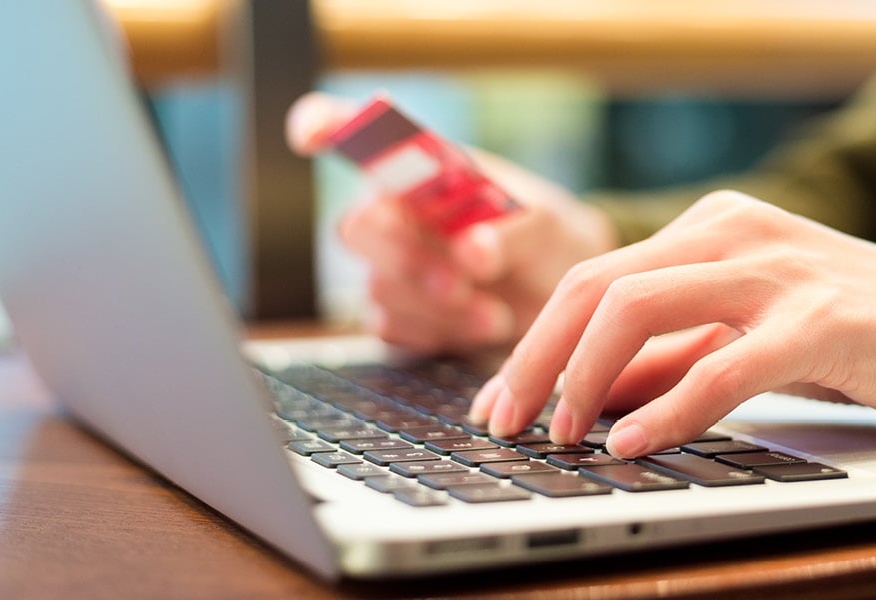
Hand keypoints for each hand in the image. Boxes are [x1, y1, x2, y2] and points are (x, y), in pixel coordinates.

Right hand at [285, 93, 617, 354]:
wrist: (563, 294)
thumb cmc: (547, 238)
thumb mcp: (546, 222)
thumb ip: (510, 232)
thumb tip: (472, 252)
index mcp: (421, 168)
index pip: (359, 134)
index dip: (326, 125)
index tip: (312, 133)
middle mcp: (395, 212)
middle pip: (358, 228)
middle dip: (409, 259)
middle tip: (462, 281)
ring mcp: (391, 265)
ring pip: (379, 286)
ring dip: (438, 305)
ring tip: (494, 310)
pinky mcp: (399, 316)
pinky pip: (391, 328)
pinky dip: (439, 331)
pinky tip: (481, 322)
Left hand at [471, 190, 875, 456]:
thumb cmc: (857, 335)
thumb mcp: (746, 335)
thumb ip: (672, 355)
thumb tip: (587, 395)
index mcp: (713, 226)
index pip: (594, 277)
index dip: (535, 343)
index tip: (500, 403)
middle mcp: (736, 231)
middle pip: (598, 287)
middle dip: (537, 360)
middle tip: (507, 424)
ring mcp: (780, 269)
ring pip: (642, 308)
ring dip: (586, 378)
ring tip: (564, 435)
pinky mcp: (823, 320)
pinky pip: (723, 365)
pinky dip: (668, 408)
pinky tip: (635, 444)